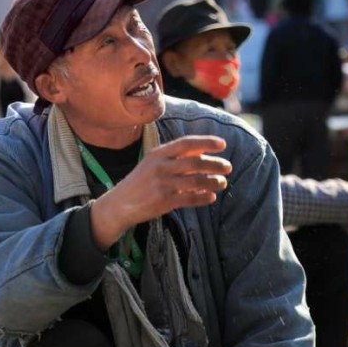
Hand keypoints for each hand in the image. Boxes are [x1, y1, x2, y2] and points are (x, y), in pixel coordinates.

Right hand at [90, 135, 231, 250]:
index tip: (222, 145)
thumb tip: (202, 149)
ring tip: (222, 183)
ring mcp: (162, 184)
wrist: (120, 204)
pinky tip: (211, 197)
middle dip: (215, 164)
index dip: (206, 142)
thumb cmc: (141, 182)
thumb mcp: (153, 163)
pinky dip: (204, 197)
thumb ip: (175, 156)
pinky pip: (190, 198)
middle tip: (228, 167)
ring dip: (213, 181)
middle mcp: (160, 166)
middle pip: (195, 162)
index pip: (186, 143)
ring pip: (196, 181)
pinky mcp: (163, 201)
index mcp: (158, 153)